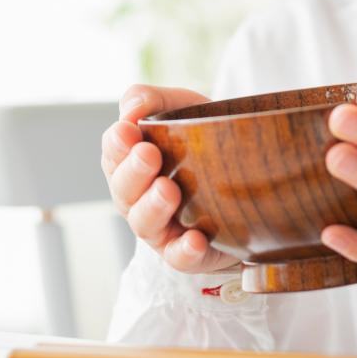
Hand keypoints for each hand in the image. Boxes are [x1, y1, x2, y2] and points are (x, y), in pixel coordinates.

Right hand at [101, 84, 242, 273]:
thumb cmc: (197, 140)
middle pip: (124, 190)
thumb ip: (150, 99)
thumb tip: (130, 108)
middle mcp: (138, 197)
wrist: (243, 178)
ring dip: (154, 207)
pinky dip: (185, 251)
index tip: (128, 130)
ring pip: (145, 224)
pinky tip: (195, 239)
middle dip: (133, 171)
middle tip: (149, 154)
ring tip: (168, 190)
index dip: (117, 144)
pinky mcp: (187, 252)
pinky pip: (180, 257)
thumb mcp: (178, 109)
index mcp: (129, 162)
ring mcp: (161, 227)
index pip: (113, 153)